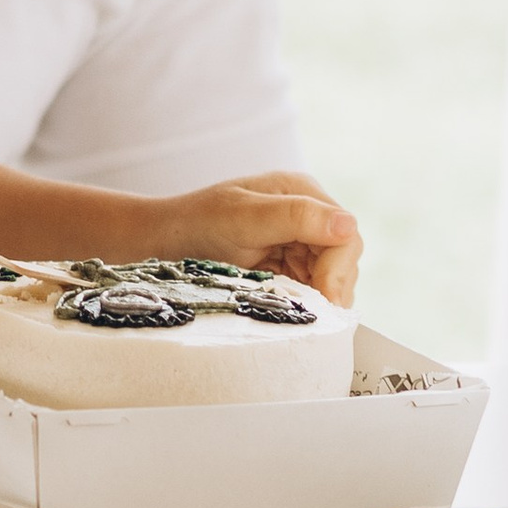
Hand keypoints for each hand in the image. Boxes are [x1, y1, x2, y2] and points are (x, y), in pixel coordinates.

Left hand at [146, 172, 362, 308]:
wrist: (159, 244)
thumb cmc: (195, 224)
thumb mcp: (244, 218)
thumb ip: (296, 217)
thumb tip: (349, 224)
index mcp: (301, 192)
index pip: (345, 234)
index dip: (339, 269)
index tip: (323, 298)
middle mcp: (305, 215)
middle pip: (343, 260)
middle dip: (331, 288)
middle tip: (309, 314)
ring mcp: (296, 244)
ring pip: (331, 280)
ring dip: (318, 300)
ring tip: (290, 310)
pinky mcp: (285, 268)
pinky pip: (310, 291)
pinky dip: (304, 305)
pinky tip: (285, 310)